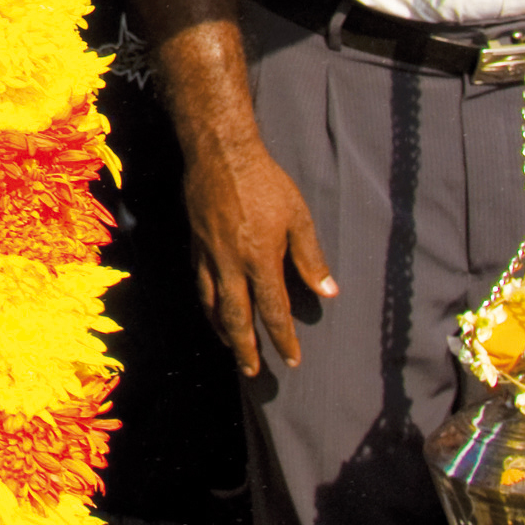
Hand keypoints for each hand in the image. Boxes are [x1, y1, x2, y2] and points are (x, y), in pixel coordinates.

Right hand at [183, 136, 337, 373]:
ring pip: (212, 304)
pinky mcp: (196, 243)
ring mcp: (209, 255)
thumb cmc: (265, 182)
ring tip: (230, 346)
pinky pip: (200, 282)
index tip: (291, 360)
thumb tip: (328, 292)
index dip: (283, 339)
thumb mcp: (298, 216)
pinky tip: (211, 307)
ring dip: (222, 330)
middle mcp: (231, 264)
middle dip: (245, 348)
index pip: (273, 311)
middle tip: (252, 372)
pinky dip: (206, 302)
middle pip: (236, 317)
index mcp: (260, 259)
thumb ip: (311, 258)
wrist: (220, 153)